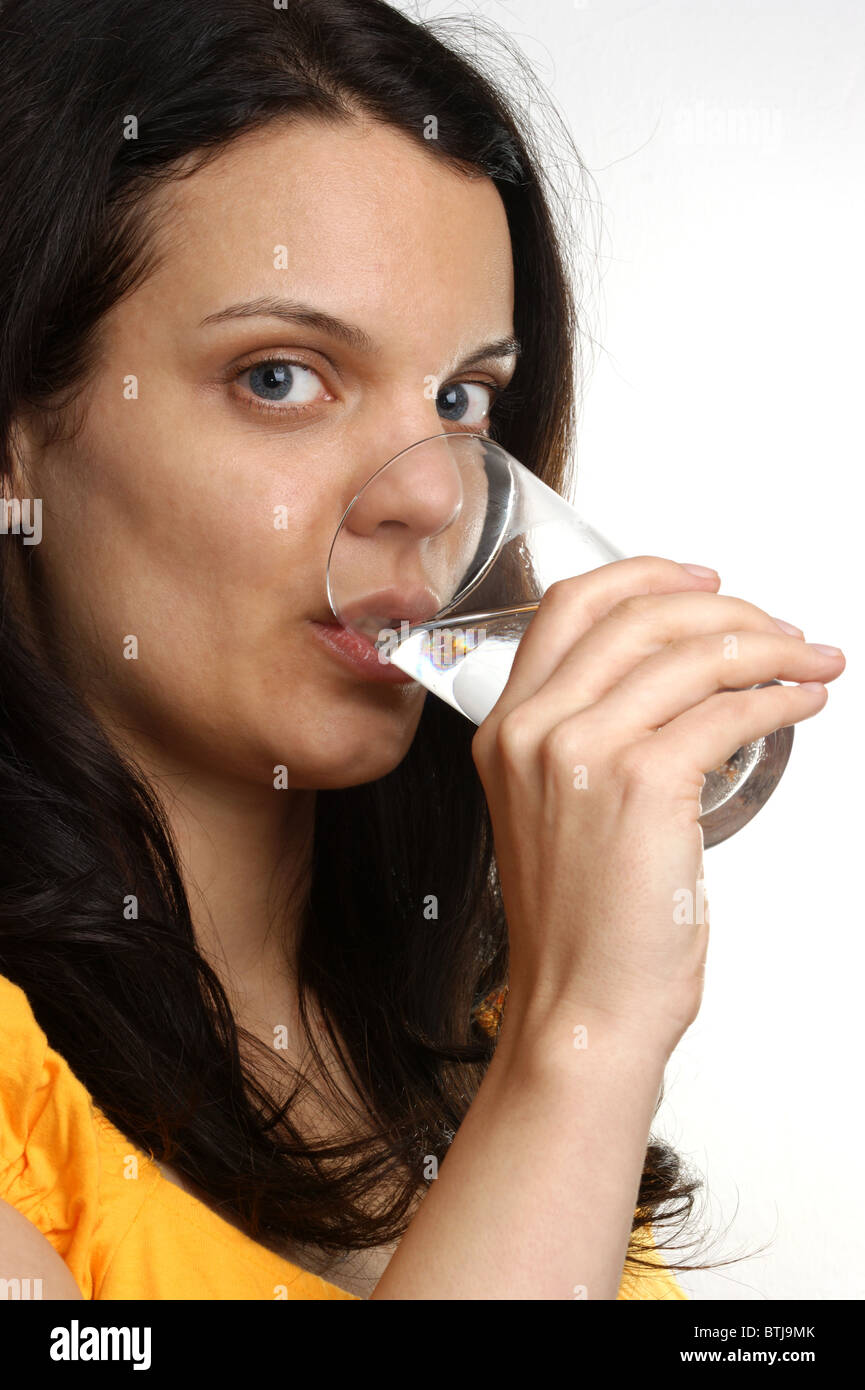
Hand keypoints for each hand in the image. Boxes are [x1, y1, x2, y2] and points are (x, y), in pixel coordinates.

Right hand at [471, 557, 844, 1057]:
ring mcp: (580, 752)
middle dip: (726, 607)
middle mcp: (532, 729)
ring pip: (692, 654)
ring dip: (770, 647)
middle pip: (638, 614)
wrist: (582, 1007)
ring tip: (810, 660)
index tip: (702, 580)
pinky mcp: (640, 784)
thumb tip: (681, 679)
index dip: (645, 576)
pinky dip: (779, 697)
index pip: (570, 606)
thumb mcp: (558, 812)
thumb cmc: (582, 927)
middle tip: (778, 625)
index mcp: (504, 728)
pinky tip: (803, 702)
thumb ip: (589, 738)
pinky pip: (727, 711)